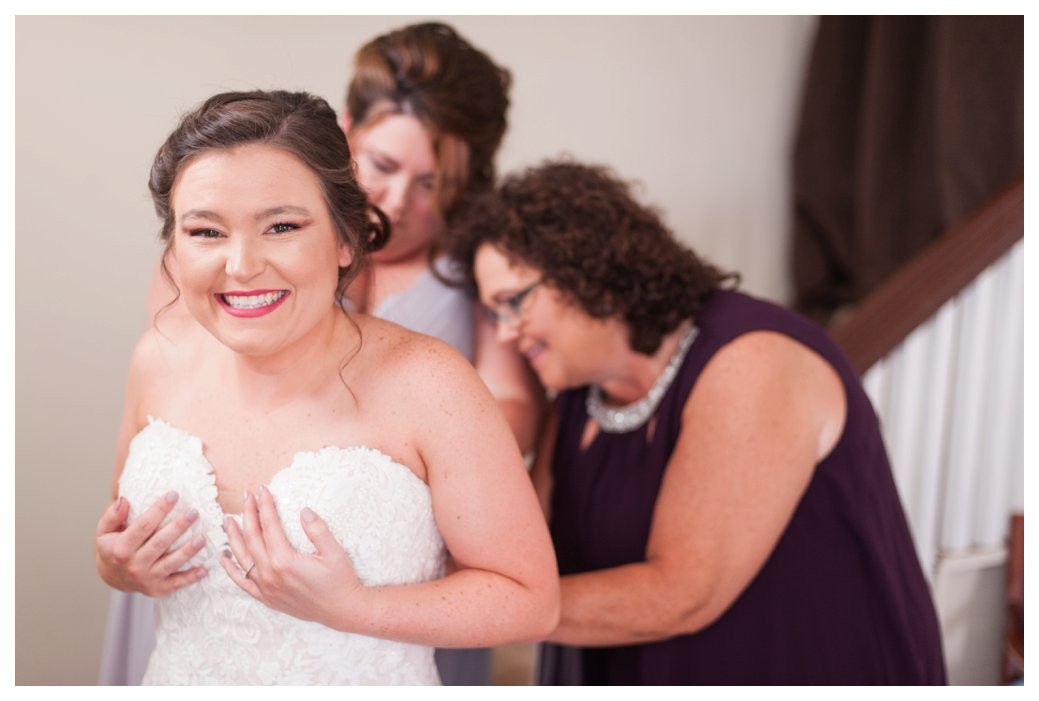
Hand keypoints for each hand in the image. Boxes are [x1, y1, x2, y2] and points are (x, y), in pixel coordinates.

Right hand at [95, 492, 207, 595]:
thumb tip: (124, 500)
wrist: (113, 577)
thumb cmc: (113, 547)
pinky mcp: (158, 589)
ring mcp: (146, 579)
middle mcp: (134, 565)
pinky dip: (191, 578)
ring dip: (188, 551)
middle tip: (193, 512)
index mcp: (121, 549)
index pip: (143, 526)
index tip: (173, 495)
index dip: (159, 510)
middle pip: (160, 543)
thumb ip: (112, 516)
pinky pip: (177, 584)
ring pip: (171, 563)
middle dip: (178, 527)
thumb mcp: (104, 531)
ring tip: (202, 537)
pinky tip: (204, 569)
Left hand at [221, 486, 363, 624]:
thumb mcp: (334, 553)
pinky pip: (242, 582)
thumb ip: (318, 530)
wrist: (342, 610)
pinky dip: (231, 570)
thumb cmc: (340, 581)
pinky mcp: (267, 598)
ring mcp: (266, 588)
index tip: (262, 490)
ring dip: (234, 537)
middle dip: (248, 514)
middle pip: (252, 538)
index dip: (264, 506)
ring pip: (242, 558)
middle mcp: (270, 575)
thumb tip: (304, 511)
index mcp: (285, 561)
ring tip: (228, 520)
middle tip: (246, 496)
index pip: (269, 526)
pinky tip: (225, 558)